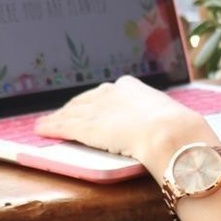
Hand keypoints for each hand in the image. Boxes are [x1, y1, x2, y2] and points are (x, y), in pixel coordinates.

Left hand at [36, 75, 213, 179]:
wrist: (170, 134)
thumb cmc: (177, 129)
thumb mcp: (169, 116)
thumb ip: (159, 119)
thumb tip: (170, 127)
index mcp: (130, 87)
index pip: (105, 95)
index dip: (96, 104)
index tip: (90, 109)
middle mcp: (110, 92)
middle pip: (85, 101)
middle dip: (73, 110)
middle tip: (63, 117)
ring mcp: (96, 109)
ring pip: (71, 113)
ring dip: (59, 119)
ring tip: (47, 125)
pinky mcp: (86, 126)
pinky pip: (63, 125)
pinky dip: (51, 127)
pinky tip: (42, 130)